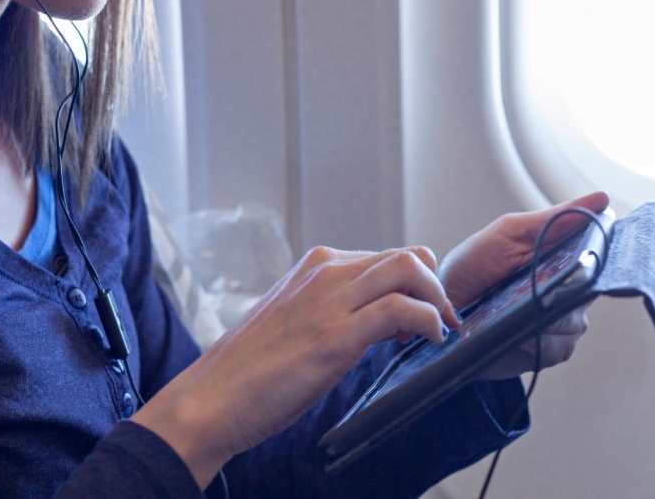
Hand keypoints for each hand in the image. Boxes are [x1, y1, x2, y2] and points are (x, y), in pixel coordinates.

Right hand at [133, 244, 453, 488]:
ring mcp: (330, 298)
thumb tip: (381, 317)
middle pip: (406, 255)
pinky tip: (428, 340)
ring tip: (439, 330)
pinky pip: (400, 308)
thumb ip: (337, 307)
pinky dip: (427, 319)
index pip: (388, 256)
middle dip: (435, 286)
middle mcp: (326, 270)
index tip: (424, 313)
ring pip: (408, 268)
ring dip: (437, 298)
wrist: (211, 399)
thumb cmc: (253, 369)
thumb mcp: (300, 319)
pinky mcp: (334, 333)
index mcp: (317, 264)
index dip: (417, 282)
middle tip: (443, 320)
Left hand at [437, 192, 608, 379]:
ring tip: (514, 305)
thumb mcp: (511, 232)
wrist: (444, 308)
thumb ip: (555, 218)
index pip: (599, 256)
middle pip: (587, 291)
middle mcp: (570, 292)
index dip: (599, 254)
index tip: (585, 253)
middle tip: (534, 283)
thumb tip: (602, 198)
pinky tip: (516, 329)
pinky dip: (536, 337)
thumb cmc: (476, 265)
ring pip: (574, 321)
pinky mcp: (548, 351)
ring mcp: (562, 324)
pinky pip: (557, 345)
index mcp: (565, 259)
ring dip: (546, 313)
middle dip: (566, 287)